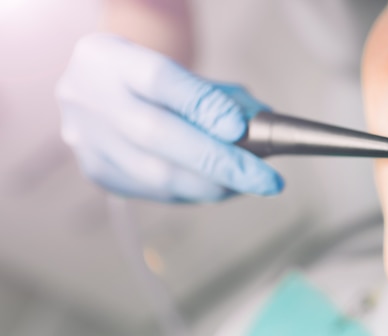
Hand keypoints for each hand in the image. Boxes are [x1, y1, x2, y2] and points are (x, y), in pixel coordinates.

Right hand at [56, 33, 283, 202]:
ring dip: (213, 186)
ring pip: (155, 175)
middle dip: (220, 163)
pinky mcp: (98, 172)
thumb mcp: (170, 67)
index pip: (159, 79)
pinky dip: (195, 194)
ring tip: (250, 185)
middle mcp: (89, 97)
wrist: (91, 90)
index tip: (239, 128)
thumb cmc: (143, 78)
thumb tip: (259, 125)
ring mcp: (88, 139)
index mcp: (110, 58)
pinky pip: (154, 193)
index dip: (200, 105)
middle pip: (157, 134)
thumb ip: (210, 94)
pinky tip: (222, 189)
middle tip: (266, 180)